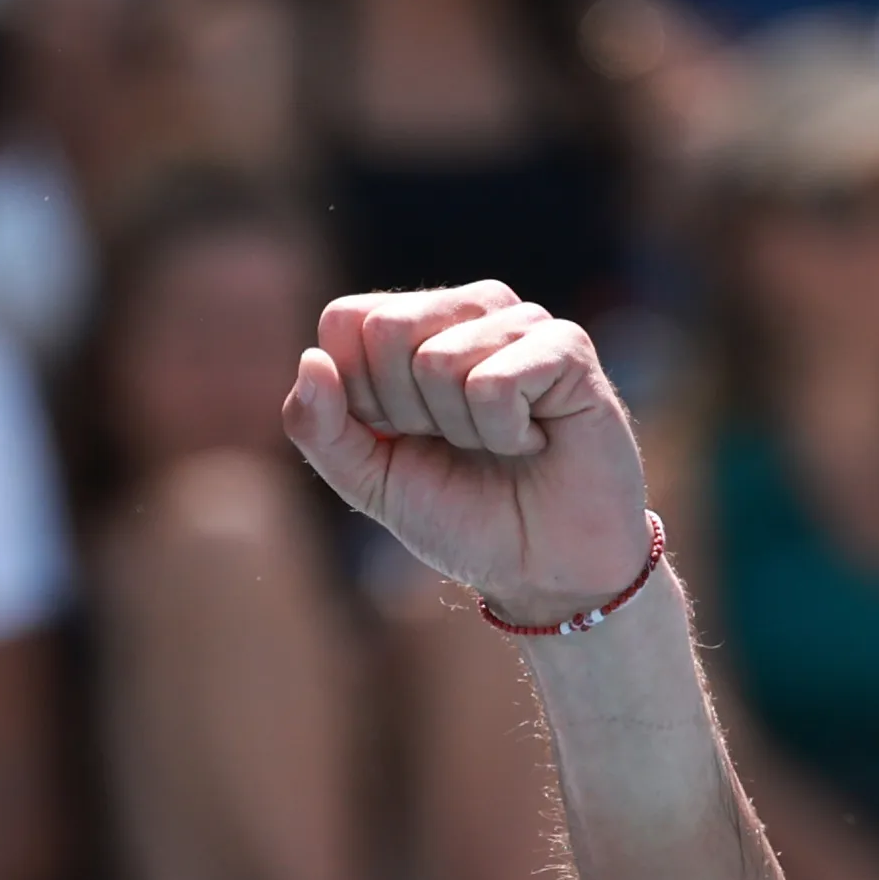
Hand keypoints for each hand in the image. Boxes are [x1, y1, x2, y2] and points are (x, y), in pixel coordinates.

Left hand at [282, 284, 651, 623]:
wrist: (543, 567)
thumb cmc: (460, 513)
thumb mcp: (366, 480)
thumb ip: (319, 427)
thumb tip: (310, 360)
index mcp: (415, 329)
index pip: (344, 321)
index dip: (355, 394)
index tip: (398, 435)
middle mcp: (467, 312)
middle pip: (385, 328)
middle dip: (405, 411)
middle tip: (453, 442)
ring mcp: (521, 321)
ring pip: (437, 360)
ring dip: (459, 430)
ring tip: (498, 444)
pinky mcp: (568, 346)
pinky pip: (493, 383)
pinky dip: (502, 433)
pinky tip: (533, 440)